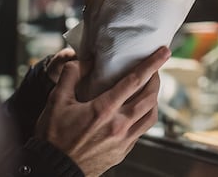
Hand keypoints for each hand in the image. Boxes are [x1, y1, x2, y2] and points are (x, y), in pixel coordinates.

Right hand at [35, 46, 169, 176]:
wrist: (53, 169)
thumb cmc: (53, 137)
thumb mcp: (55, 101)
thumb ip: (71, 74)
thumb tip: (87, 60)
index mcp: (103, 110)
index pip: (135, 81)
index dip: (152, 64)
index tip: (164, 52)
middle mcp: (118, 125)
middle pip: (150, 97)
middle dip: (156, 80)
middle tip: (155, 70)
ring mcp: (123, 141)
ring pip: (151, 116)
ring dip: (154, 99)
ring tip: (150, 89)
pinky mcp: (123, 151)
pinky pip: (142, 130)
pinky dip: (145, 116)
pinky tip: (138, 110)